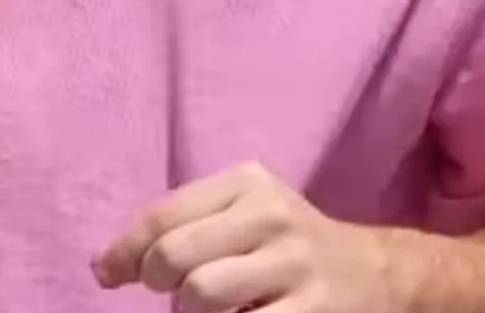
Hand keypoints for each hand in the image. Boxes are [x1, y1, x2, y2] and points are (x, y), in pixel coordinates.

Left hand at [93, 162, 392, 312]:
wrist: (379, 275)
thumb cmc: (289, 246)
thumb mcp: (246, 214)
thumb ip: (183, 226)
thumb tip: (105, 266)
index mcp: (250, 184)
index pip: (164, 215)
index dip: (125, 251)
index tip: (108, 275)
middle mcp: (273, 216)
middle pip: (174, 256)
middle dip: (159, 283)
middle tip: (175, 296)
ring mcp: (295, 266)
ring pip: (201, 296)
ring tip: (215, 312)